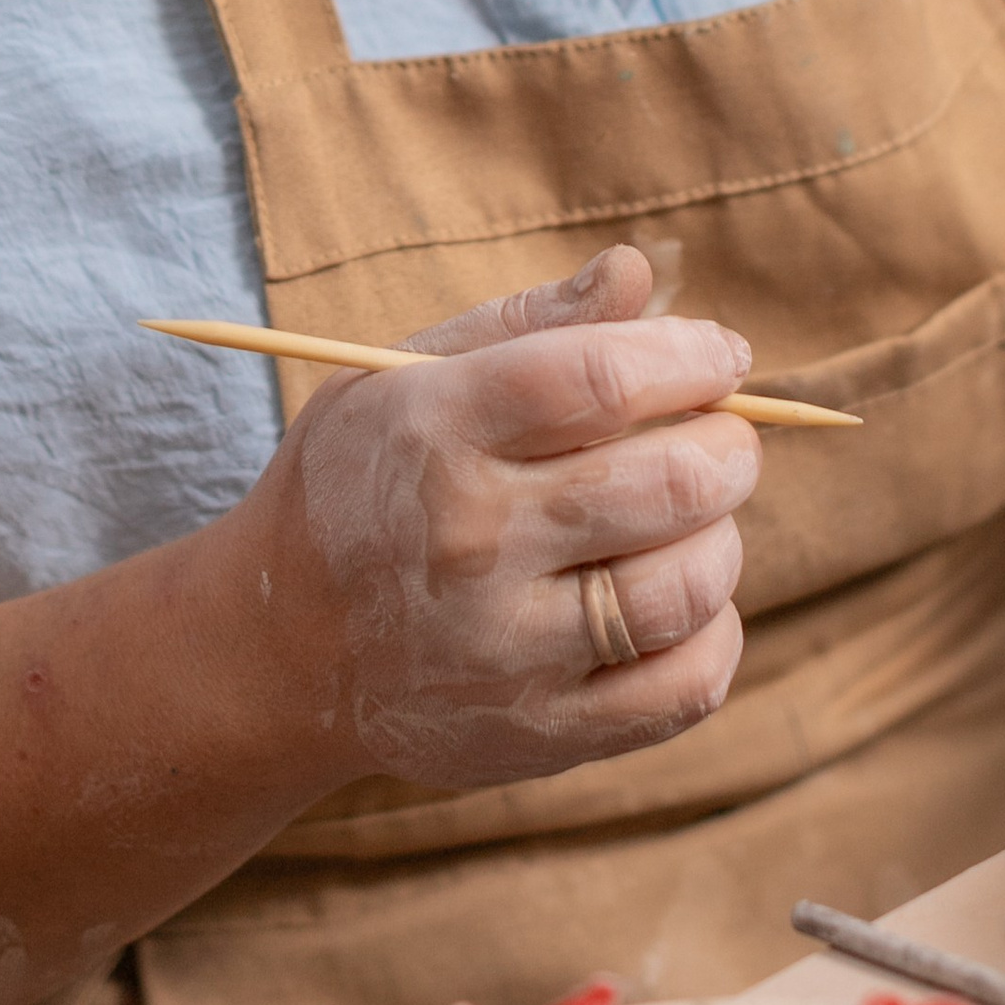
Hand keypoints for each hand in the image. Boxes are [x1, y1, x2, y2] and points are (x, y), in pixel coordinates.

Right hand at [253, 244, 760, 787]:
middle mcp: (471, 542)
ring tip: (695, 516)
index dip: (687, 357)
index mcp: (437, 430)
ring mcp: (506, 649)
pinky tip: (685, 598)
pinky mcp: (538, 732)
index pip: (600, 378)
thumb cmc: (359, 482)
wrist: (275, 645)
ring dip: (721, 536)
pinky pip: (684, 689)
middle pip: (667, 483)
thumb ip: (525, 321)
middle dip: (729, 446)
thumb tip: (637, 273)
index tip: (721, 356)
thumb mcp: (403, 376)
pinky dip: (715, 635)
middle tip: (723, 437)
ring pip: (687, 586)